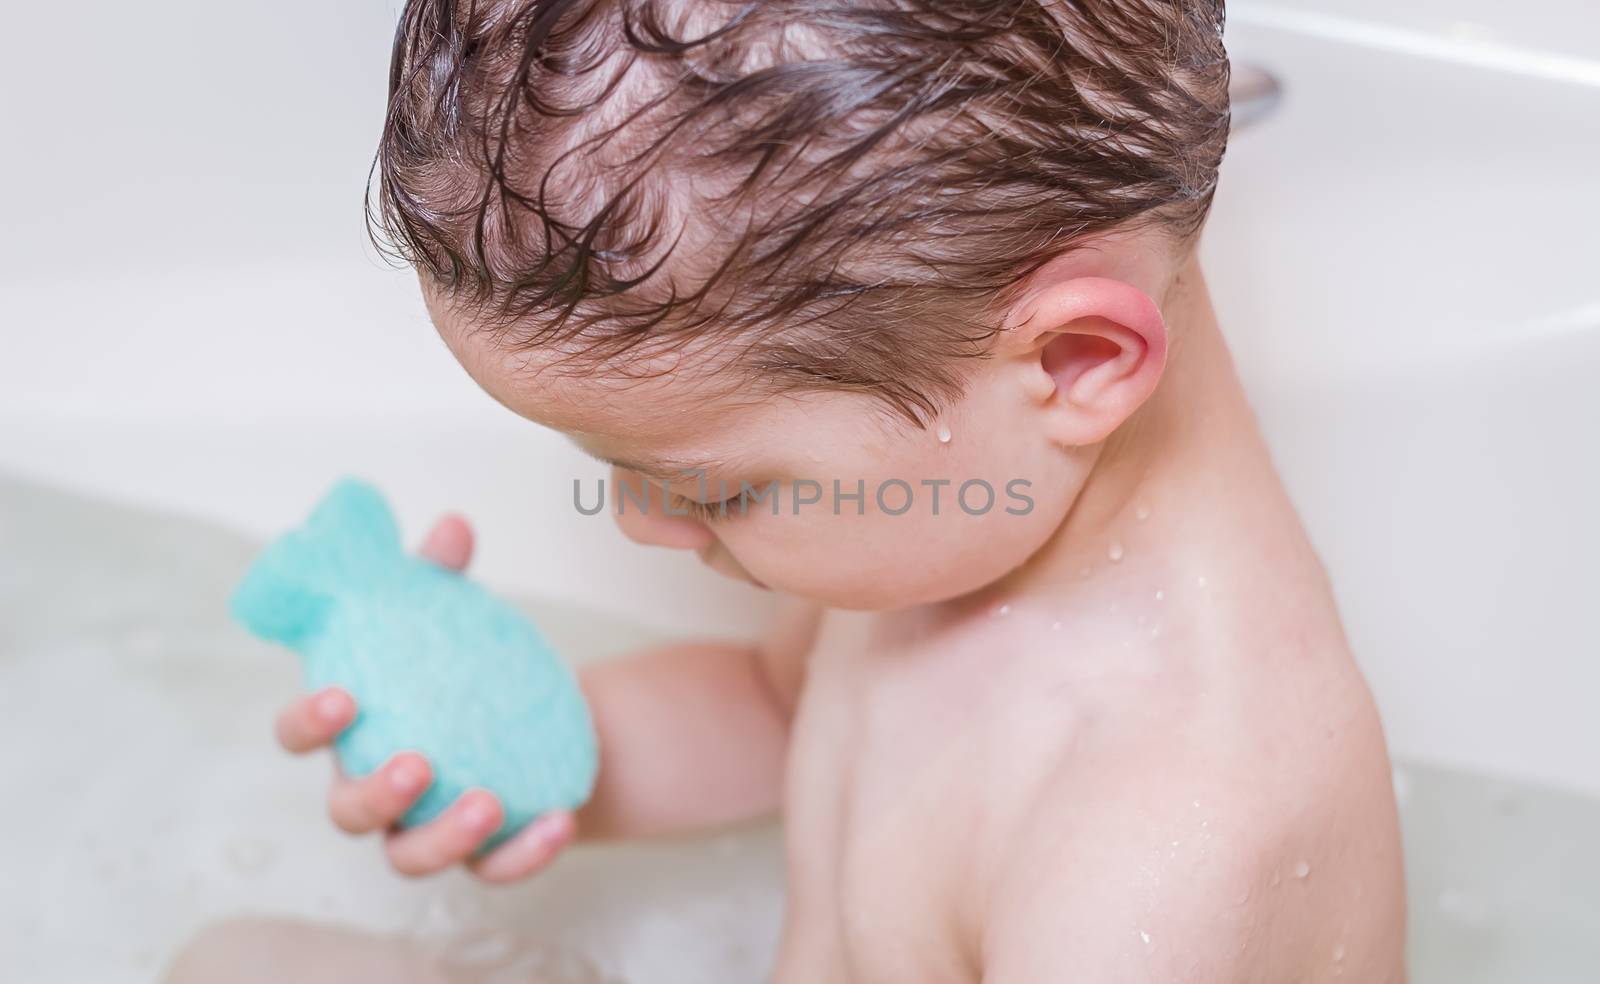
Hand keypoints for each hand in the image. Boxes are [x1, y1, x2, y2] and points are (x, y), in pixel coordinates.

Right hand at [273, 513, 576, 881]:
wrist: (530, 719)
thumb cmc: (459, 665)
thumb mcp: (451, 616)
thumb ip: (441, 577)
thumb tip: (454, 525)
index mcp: (351, 731)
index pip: (297, 738)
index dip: (306, 723)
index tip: (341, 697)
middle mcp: (375, 790)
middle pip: (347, 814)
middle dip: (376, 793)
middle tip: (418, 761)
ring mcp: (425, 829)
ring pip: (411, 858)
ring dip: (445, 835)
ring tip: (488, 799)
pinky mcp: (483, 854)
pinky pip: (497, 869)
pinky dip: (525, 854)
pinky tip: (560, 822)